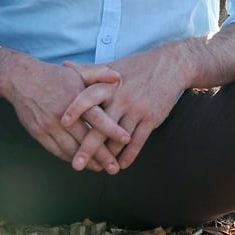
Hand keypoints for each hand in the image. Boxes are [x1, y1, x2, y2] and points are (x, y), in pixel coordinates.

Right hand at [4, 57, 129, 173]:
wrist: (20, 79)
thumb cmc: (54, 75)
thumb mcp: (77, 71)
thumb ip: (99, 74)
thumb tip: (119, 77)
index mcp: (76, 98)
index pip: (97, 117)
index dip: (112, 129)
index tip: (127, 139)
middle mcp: (63, 114)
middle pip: (86, 139)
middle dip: (102, 155)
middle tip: (115, 168)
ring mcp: (49, 125)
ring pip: (71, 149)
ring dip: (86, 161)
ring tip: (100, 169)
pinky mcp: (38, 133)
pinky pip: (56, 150)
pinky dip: (69, 157)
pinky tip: (80, 162)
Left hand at [61, 44, 189, 171]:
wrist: (171, 65)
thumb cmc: (137, 66)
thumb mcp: (113, 66)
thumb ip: (88, 70)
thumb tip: (65, 65)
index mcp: (109, 85)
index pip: (88, 97)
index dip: (76, 109)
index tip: (63, 123)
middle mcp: (122, 98)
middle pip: (102, 127)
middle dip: (89, 148)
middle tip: (77, 165)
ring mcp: (137, 109)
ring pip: (119, 139)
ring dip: (109, 156)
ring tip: (98, 168)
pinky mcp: (152, 118)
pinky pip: (138, 141)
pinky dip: (129, 155)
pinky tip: (122, 164)